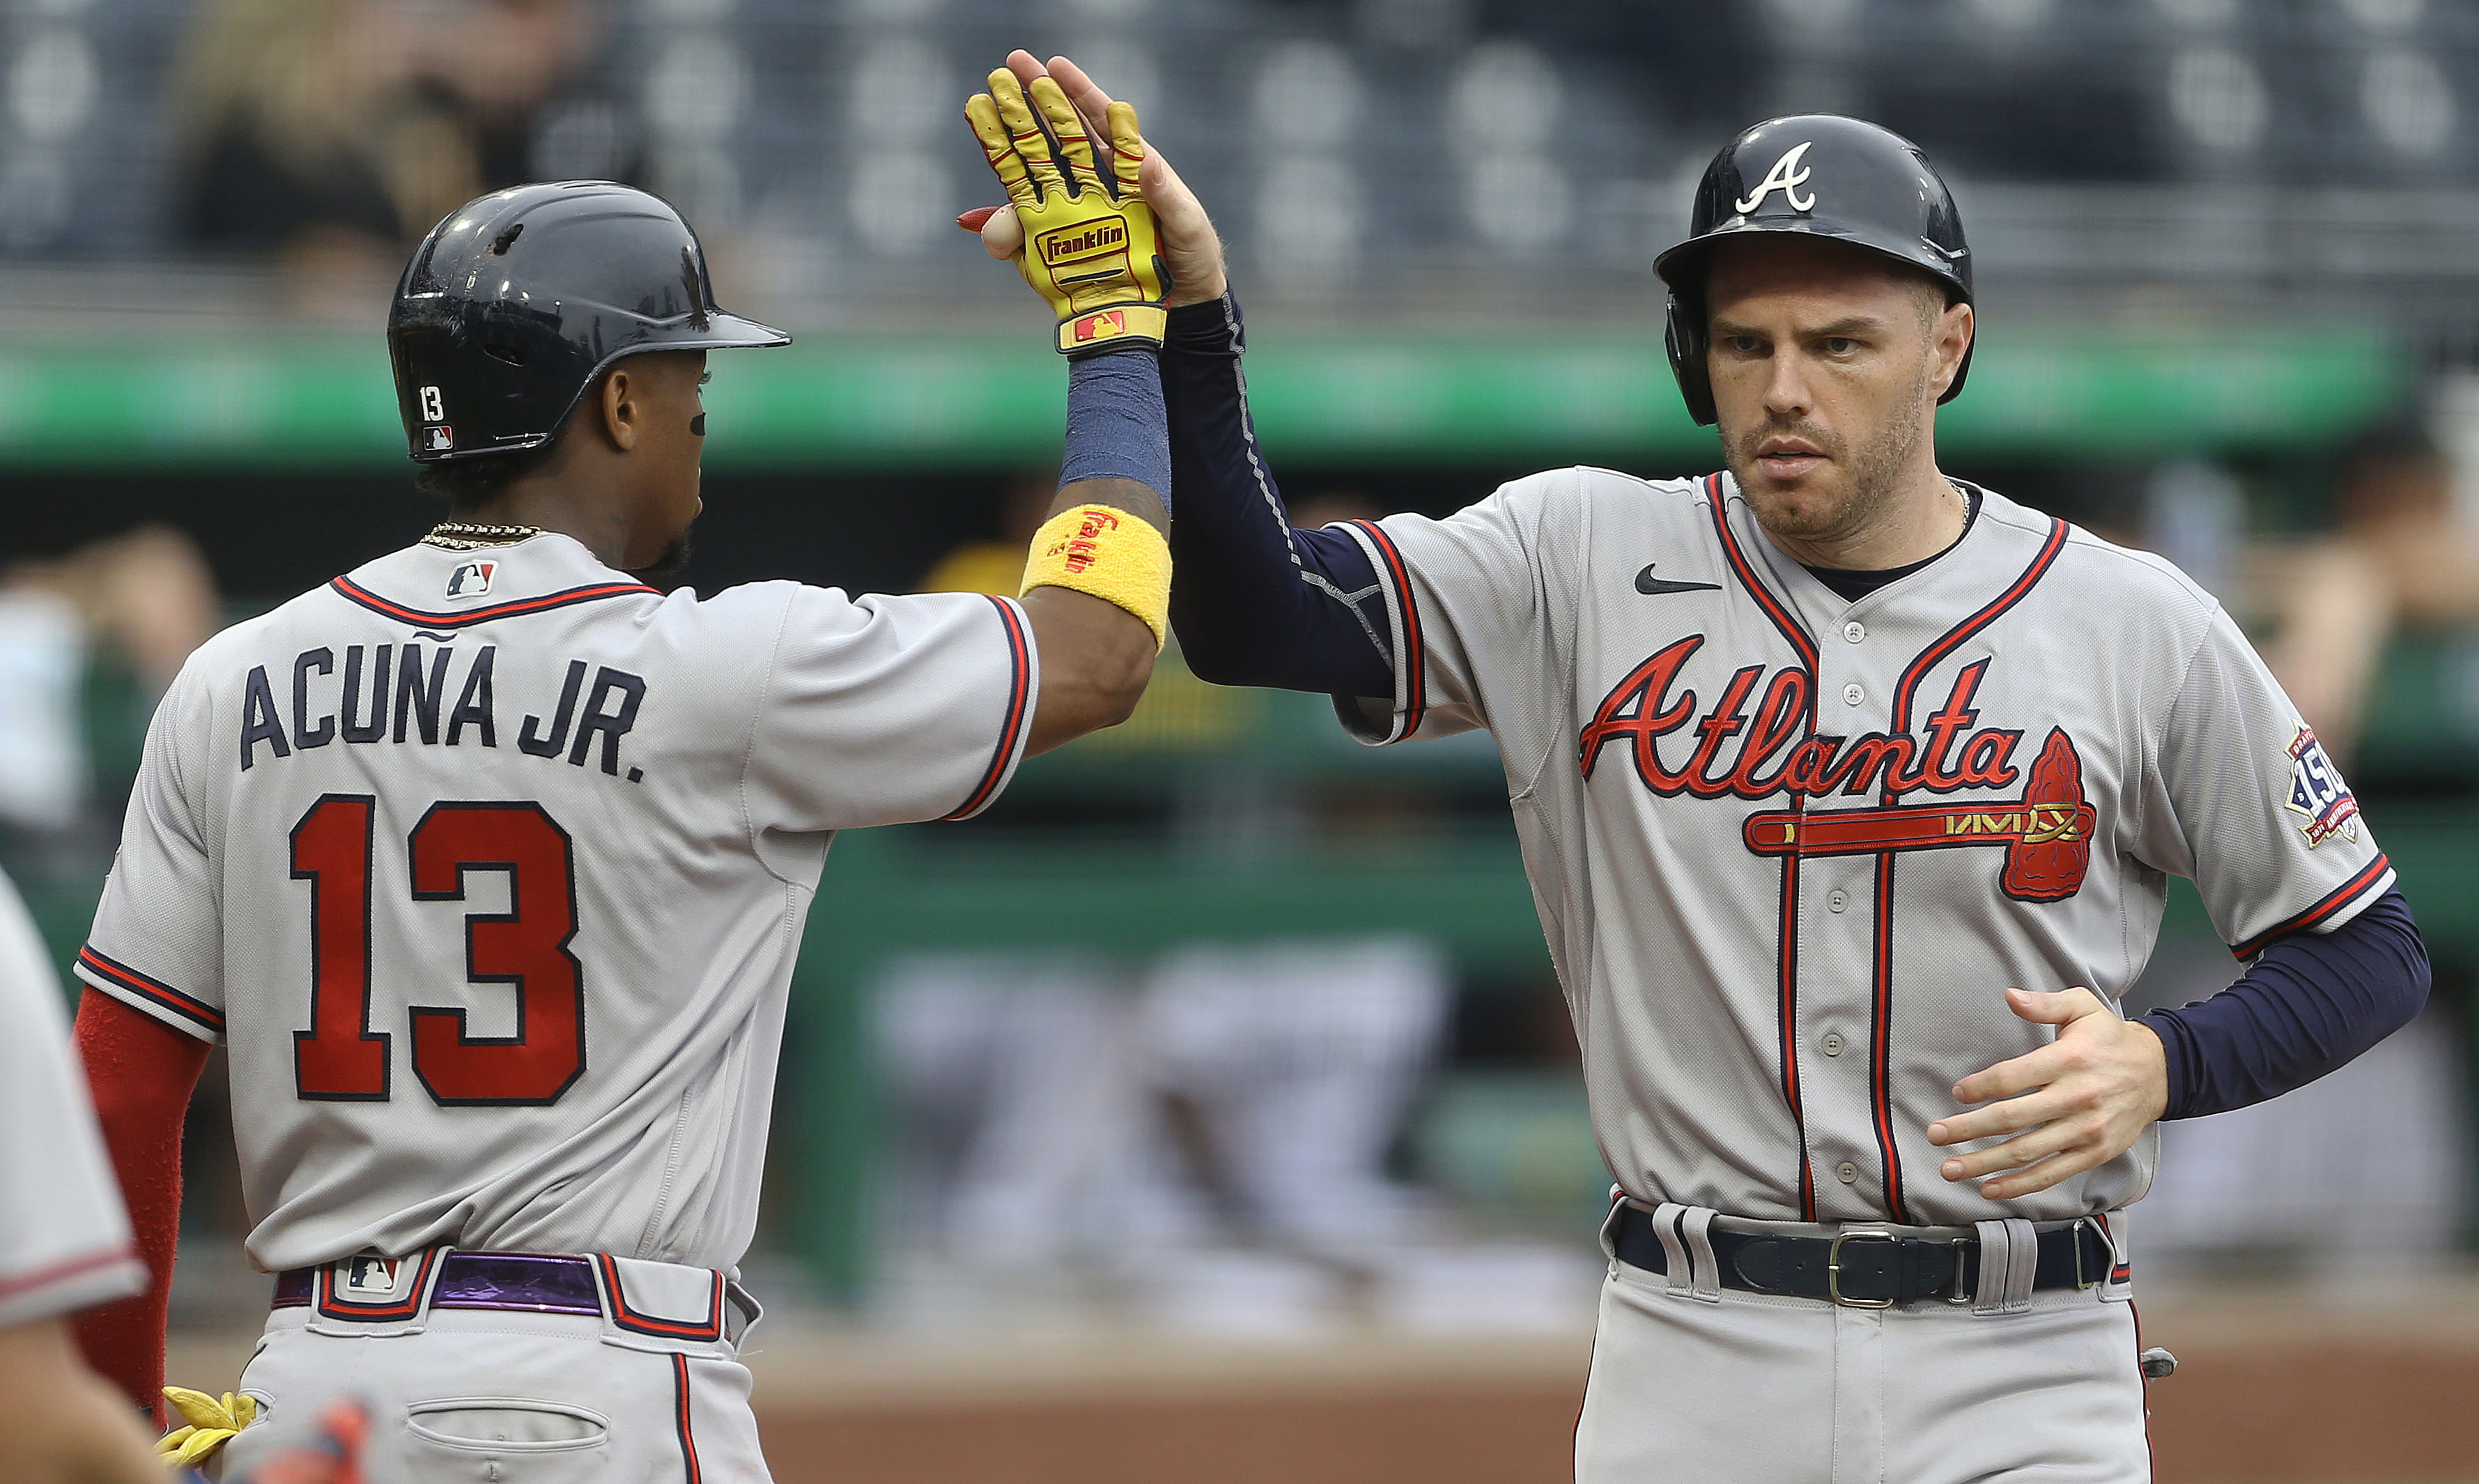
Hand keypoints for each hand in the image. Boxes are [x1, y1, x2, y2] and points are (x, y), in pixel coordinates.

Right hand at [960, 50, 1227, 309]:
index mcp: (1129, 167)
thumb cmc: (1191, 255)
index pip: (1100, 120)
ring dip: (1009, 145)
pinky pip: (1027, 228)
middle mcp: (1097, 182)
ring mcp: (1077, 210)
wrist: (1181, 303)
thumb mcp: (1186, 224)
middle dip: (1033, 100)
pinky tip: (974, 210)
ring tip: (986, 112)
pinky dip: (1001, 221)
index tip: (1055, 66)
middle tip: (1007, 68)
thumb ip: (1166, 195)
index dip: (1077, 92)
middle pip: (1059, 134)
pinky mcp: (1062, 244)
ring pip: (1036, 172)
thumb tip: (1147, 162)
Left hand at [1926, 987, 2167, 1200]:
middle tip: (1936, 1134)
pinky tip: (1989, 1188)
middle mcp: (2077, 1097)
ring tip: (1950, 1169)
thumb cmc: (2109, 1038)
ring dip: (1984, 1164)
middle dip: (1968, 1129)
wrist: (2159, 1072)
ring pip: (2027, 1152)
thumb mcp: (2082, 1007)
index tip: (1957, 1093)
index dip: (1979, 1088)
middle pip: (2013, 1118)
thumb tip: (2010, 996)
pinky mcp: (2094, 1153)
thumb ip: (2044, 1003)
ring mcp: (2086, 1130)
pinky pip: (2051, 1174)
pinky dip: (2019, 1185)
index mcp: (2069, 1060)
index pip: (2012, 1078)